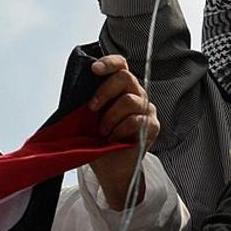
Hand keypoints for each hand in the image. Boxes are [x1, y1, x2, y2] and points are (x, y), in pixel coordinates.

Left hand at [87, 55, 159, 209]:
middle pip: (126, 78)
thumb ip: (90, 98)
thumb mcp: (88, 116)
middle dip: (104, 92)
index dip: (109, 62)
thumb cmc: (98, 140)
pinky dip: (120, 130)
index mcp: (122, 88)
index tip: (94, 69)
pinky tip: (114, 139)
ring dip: (110, 117)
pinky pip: (136, 121)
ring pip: (130, 101)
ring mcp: (147, 110)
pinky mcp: (153, 126)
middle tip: (92, 109)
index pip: (121, 65)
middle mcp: (138, 95)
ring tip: (103, 131)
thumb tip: (78, 84)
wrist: (110, 167)